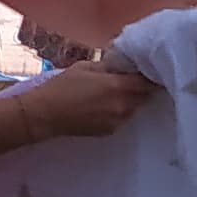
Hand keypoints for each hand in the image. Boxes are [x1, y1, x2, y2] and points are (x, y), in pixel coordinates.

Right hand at [25, 62, 157, 140]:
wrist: (45, 114)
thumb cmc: (62, 86)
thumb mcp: (85, 67)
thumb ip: (108, 66)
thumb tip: (123, 65)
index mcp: (118, 86)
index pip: (148, 82)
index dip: (151, 76)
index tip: (150, 71)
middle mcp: (123, 105)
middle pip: (145, 96)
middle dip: (142, 88)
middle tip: (133, 80)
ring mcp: (118, 121)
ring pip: (134, 108)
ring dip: (131, 100)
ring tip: (116, 93)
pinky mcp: (110, 131)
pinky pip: (122, 118)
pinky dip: (119, 111)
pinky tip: (104, 106)